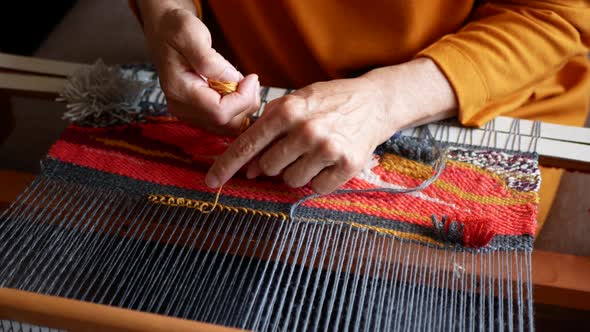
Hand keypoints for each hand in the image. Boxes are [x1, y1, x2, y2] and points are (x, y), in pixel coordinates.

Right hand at [138, 0, 259, 134]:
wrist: (164, 32)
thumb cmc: (176, 30)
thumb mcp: (191, 35)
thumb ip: (210, 61)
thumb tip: (232, 80)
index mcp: (179, 91)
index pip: (219, 112)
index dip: (242, 99)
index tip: (251, 78)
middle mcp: (182, 108)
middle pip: (225, 124)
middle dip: (246, 104)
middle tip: (251, 81)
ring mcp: (189, 113)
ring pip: (227, 126)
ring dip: (243, 108)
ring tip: (245, 84)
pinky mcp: (197, 112)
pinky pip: (223, 121)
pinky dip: (237, 109)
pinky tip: (238, 90)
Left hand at [206, 77, 396, 193]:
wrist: (375, 102)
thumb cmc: (329, 102)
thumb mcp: (296, 103)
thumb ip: (268, 131)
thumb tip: (249, 168)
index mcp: (287, 110)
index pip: (247, 144)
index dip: (226, 166)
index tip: (211, 181)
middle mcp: (305, 129)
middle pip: (268, 168)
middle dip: (274, 163)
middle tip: (294, 148)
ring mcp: (327, 148)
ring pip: (291, 180)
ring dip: (297, 171)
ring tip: (314, 152)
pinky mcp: (347, 165)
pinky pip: (316, 188)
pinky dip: (319, 179)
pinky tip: (329, 161)